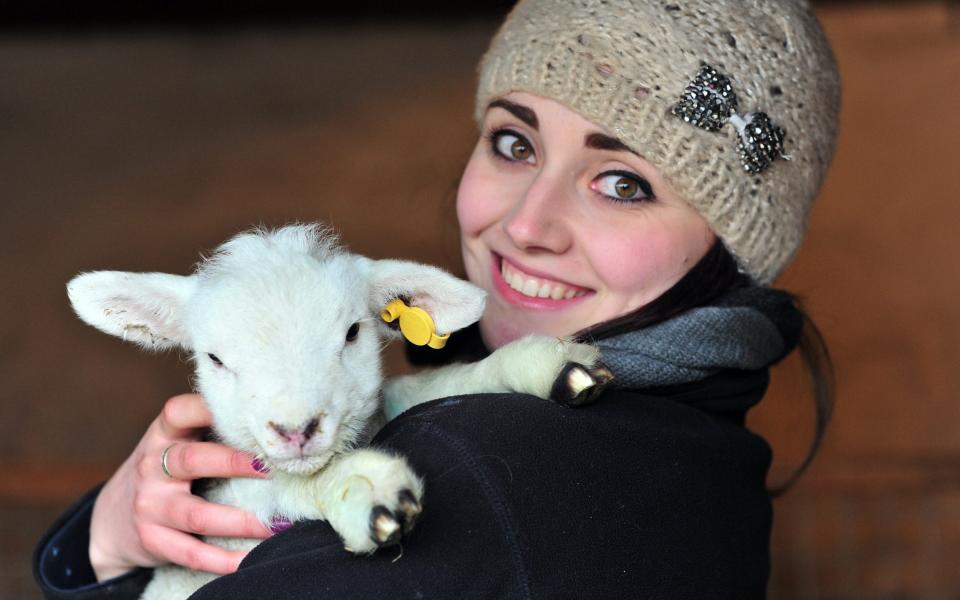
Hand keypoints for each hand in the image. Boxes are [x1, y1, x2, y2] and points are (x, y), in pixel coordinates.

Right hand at [89, 393, 271, 580]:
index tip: (245, 409)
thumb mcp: (174, 443)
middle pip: (192, 461)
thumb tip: (274, 425)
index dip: (206, 408)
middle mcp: (152, 467)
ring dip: (241, 520)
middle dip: (234, 463)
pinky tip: (249, 558)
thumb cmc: (163, 471)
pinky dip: (222, 559)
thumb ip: (209, 430)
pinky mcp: (153, 540)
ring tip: (278, 523)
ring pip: (197, 514)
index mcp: (162, 435)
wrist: (111, 519)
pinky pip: (191, 553)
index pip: (179, 413)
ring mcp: (150, 506)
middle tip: (273, 468)